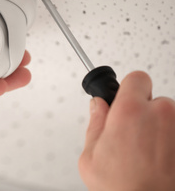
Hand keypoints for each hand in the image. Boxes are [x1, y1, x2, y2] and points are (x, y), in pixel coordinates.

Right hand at [79, 71, 174, 190]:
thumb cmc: (121, 189)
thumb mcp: (91, 157)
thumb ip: (95, 123)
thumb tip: (97, 106)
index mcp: (130, 111)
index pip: (136, 78)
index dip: (128, 88)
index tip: (124, 97)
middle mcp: (161, 114)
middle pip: (154, 99)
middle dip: (143, 112)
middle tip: (131, 134)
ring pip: (169, 117)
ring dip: (160, 128)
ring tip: (147, 153)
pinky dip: (170, 143)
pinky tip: (160, 160)